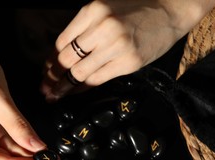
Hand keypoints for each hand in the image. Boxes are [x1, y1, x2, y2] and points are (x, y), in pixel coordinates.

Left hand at [40, 0, 214, 101]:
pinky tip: (74, 93)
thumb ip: (84, 29)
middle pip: (67, 59)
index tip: (45, 71)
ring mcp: (117, 46)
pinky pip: (97, 79)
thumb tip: (62, 55)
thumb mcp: (104, 9)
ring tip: (53, 95)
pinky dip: (83, 88)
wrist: (170, 10)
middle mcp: (103, 27)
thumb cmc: (136, 9)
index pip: (62, 42)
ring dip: (63, 87)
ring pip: (79, 73)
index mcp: (93, 10)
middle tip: (44, 88)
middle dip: (51, 77)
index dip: (51, 60)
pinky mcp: (129, 62)